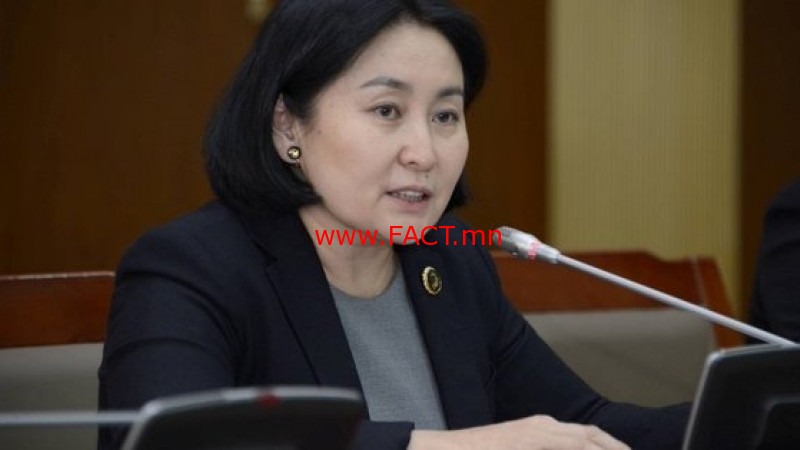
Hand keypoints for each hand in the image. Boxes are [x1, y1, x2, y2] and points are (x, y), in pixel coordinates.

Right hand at [408, 415, 629, 449]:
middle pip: (591, 436)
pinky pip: (568, 447)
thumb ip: (538, 447)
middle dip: (615, 448)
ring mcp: (536, 434)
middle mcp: (542, 426)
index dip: (610, 446)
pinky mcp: (528, 441)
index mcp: (541, 429)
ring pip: (584, 441)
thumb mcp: (518, 449)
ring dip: (605, 449)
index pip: (586, 436)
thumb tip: (563, 448)